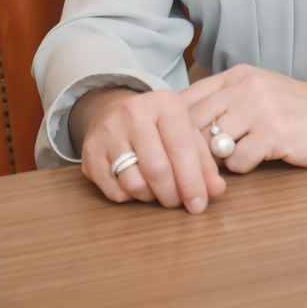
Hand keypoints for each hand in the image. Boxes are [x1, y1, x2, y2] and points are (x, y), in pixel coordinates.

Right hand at [71, 86, 226, 212]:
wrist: (117, 111)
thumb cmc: (160, 126)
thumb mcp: (186, 132)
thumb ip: (204, 161)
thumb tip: (217, 191)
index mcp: (165, 102)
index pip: (181, 148)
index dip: (192, 181)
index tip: (200, 205)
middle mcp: (134, 112)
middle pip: (157, 169)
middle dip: (172, 195)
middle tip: (179, 203)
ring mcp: (108, 132)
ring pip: (134, 184)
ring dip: (151, 197)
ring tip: (159, 190)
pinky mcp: (90, 153)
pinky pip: (115, 192)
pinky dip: (131, 197)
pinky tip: (139, 185)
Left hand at [180, 65, 306, 172]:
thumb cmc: (296, 110)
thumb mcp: (257, 94)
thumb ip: (223, 103)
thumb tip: (179, 128)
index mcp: (236, 76)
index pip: (185, 100)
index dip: (172, 129)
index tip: (170, 149)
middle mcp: (245, 86)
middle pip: (191, 124)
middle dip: (187, 152)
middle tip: (189, 170)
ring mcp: (259, 108)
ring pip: (210, 144)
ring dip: (214, 163)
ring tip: (225, 167)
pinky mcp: (274, 132)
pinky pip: (237, 161)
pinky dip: (242, 168)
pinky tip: (258, 160)